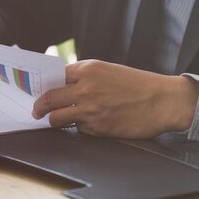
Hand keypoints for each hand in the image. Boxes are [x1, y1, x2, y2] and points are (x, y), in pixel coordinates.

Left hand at [32, 59, 198, 138]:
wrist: (163, 101)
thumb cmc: (137, 84)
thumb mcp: (108, 70)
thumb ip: (84, 76)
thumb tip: (60, 85)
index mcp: (88, 69)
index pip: (54, 76)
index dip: (43, 85)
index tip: (35, 91)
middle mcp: (85, 88)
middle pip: (48, 98)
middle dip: (38, 106)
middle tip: (35, 111)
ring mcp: (90, 109)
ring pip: (56, 118)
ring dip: (53, 121)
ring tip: (53, 121)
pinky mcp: (97, 128)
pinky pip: (77, 129)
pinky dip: (79, 127)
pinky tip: (88, 124)